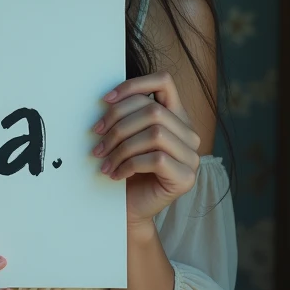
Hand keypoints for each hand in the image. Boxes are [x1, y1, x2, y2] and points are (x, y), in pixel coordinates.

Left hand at [91, 70, 201, 230]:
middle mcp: (189, 133)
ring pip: (155, 134)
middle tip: (97, 139)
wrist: (131, 208)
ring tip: (104, 159)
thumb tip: (107, 99)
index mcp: (176, 116)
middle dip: (118, 122)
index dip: (134, 84)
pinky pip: (156, 160)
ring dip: (121, 146)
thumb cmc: (126, 168)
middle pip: (153, 110)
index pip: (164, 81)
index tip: (105, 100)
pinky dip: (129, 164)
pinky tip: (115, 173)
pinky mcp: (186, 178)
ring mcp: (191, 157)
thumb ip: (127, 114)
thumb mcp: (127, 135)